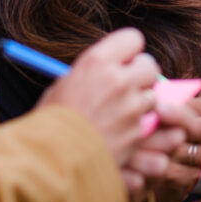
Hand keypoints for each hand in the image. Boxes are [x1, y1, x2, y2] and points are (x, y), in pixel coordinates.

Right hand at [37, 29, 161, 181]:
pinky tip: (117, 133)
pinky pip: (148, 122)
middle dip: (141, 74)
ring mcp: (131, 107)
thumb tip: (111, 67)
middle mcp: (118, 80)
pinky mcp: (138, 132)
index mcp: (96, 62)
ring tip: (116, 114)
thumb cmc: (49, 122)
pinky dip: (137, 127)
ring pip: (152, 95)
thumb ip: (93, 73)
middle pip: (150, 64)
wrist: (48, 162)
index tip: (122, 60)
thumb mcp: (64, 85)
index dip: (129, 51)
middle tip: (127, 86)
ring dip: (140, 103)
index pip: (133, 39)